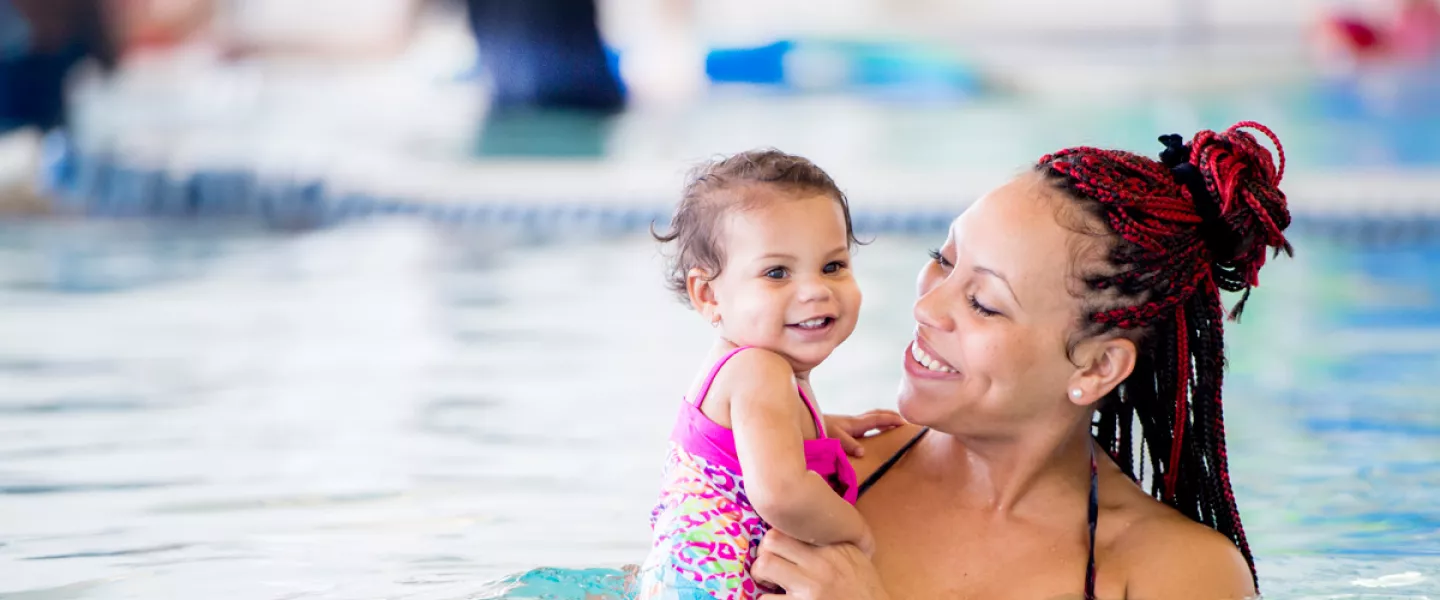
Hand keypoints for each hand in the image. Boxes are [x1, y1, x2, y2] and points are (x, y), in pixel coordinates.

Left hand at [751, 529, 890, 599]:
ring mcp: (810, 586)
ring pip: (765, 565)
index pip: (793, 527)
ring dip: (761, 575)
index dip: (778, 536)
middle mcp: (819, 562)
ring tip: (768, 583)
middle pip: (772, 540)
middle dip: (764, 551)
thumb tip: (811, 529)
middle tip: (768, 564)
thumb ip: (834, 542)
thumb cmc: (865, 589)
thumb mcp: (855, 558)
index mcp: (831, 547)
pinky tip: (775, 599)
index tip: (777, 546)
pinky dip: (766, 598)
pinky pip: (767, 599)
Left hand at [824, 409, 906, 456]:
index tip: (906, 422)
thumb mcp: (833, 437)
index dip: (892, 420)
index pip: (878, 419)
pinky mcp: (842, 429)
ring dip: (882, 420)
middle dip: (891, 417)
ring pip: (870, 419)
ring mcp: (848, 424)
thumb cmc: (816, 430)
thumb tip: (862, 452)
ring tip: (892, 427)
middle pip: (876, 415)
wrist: (801, 424)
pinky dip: (872, 426)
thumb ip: (847, 444)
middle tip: (904, 421)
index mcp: (854, 423)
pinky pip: (862, 426)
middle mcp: (853, 422)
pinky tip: (871, 435)